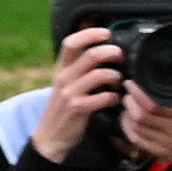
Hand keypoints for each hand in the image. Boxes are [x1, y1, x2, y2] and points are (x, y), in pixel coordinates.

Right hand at [26, 27, 123, 161]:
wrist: (50, 137)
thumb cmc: (62, 109)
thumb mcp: (65, 85)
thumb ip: (79, 69)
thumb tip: (103, 54)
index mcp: (60, 69)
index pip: (71, 42)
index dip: (90, 34)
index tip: (106, 33)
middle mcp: (63, 78)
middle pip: (91, 55)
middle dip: (112, 53)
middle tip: (121, 57)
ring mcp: (70, 93)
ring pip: (100, 74)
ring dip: (116, 76)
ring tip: (120, 81)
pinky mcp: (78, 108)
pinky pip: (103, 97)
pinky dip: (114, 97)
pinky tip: (115, 100)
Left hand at [126, 92, 171, 170]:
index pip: (154, 102)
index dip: (139, 93)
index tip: (133, 83)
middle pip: (142, 114)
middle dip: (130, 100)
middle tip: (127, 92)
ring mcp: (164, 141)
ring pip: (137, 127)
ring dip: (127, 113)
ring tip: (126, 103)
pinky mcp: (159, 151)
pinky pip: (138, 140)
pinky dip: (128, 130)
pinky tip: (127, 121)